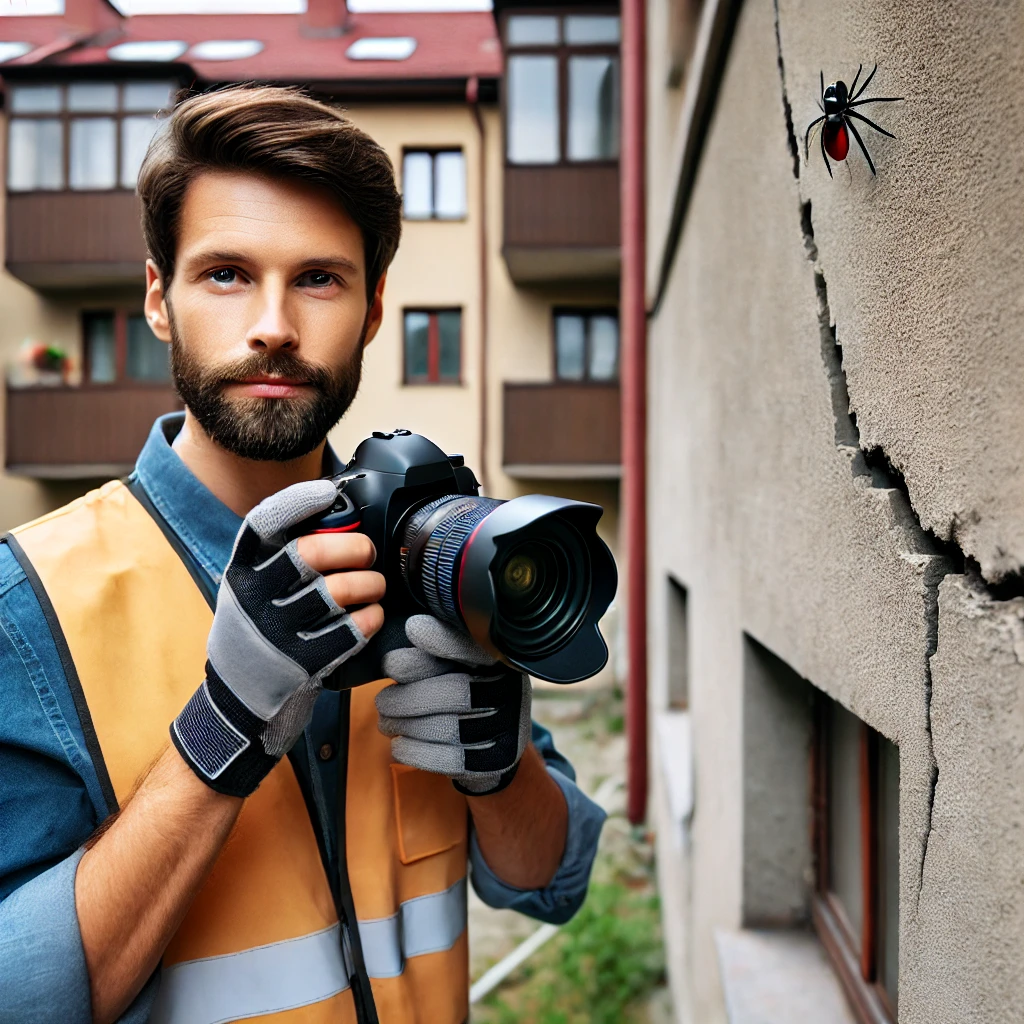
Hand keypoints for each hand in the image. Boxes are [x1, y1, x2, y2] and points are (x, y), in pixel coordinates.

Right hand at [172, 480, 384, 796]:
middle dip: (352, 546)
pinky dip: (370, 619)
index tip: (328, 493)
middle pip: (311, 553)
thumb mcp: (250, 592)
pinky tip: (374, 615)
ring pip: (337, 591)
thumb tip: (333, 521)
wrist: (235, 703)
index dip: (298, 502)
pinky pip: (349, 632)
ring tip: (377, 586)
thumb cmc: (256, 635)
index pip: (263, 523)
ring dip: (370, 584)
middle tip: (367, 552)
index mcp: (241, 572)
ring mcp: (276, 633)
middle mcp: (253, 598)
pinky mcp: (300, 665)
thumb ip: (278, 560)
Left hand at [377, 615, 531, 795]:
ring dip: (407, 725)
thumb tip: (410, 631)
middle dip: (409, 697)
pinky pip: (449, 759)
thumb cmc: (462, 692)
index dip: (443, 639)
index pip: (473, 648)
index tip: (412, 628)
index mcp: (500, 661)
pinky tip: (399, 745)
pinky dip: (416, 752)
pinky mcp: (495, 761)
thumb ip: (434, 654)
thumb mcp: (453, 667)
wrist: (491, 744)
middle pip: (456, 692)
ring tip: (386, 722)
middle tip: (382, 701)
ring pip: (448, 727)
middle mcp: (511, 691)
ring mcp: (508, 728)